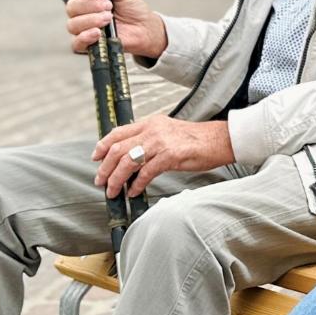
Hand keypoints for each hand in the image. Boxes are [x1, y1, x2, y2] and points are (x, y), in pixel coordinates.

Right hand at [65, 0, 168, 59]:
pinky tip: (97, 33)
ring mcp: (85, 30)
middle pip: (71, 9)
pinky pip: (76, 44)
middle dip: (89, 7)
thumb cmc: (134, 11)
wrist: (146, 28)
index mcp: (89, 1)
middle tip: (109, 8)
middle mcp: (84, 15)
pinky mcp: (90, 45)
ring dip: (90, 21)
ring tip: (108, 20)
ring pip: (72, 25)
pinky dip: (84, 37)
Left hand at [93, 116, 232, 197]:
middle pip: (118, 149)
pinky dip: (137, 184)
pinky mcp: (170, 156)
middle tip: (101, 181)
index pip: (118, 132)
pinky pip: (146, 172)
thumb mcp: (167, 133)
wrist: (219, 140)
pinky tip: (134, 191)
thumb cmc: (196, 140)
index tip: (96, 158)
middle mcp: (152, 130)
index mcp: (150, 123)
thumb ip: (149, 141)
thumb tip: (130, 159)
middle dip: (105, 167)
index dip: (103, 146)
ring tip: (113, 191)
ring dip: (117, 179)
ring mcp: (161, 142)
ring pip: (128, 161)